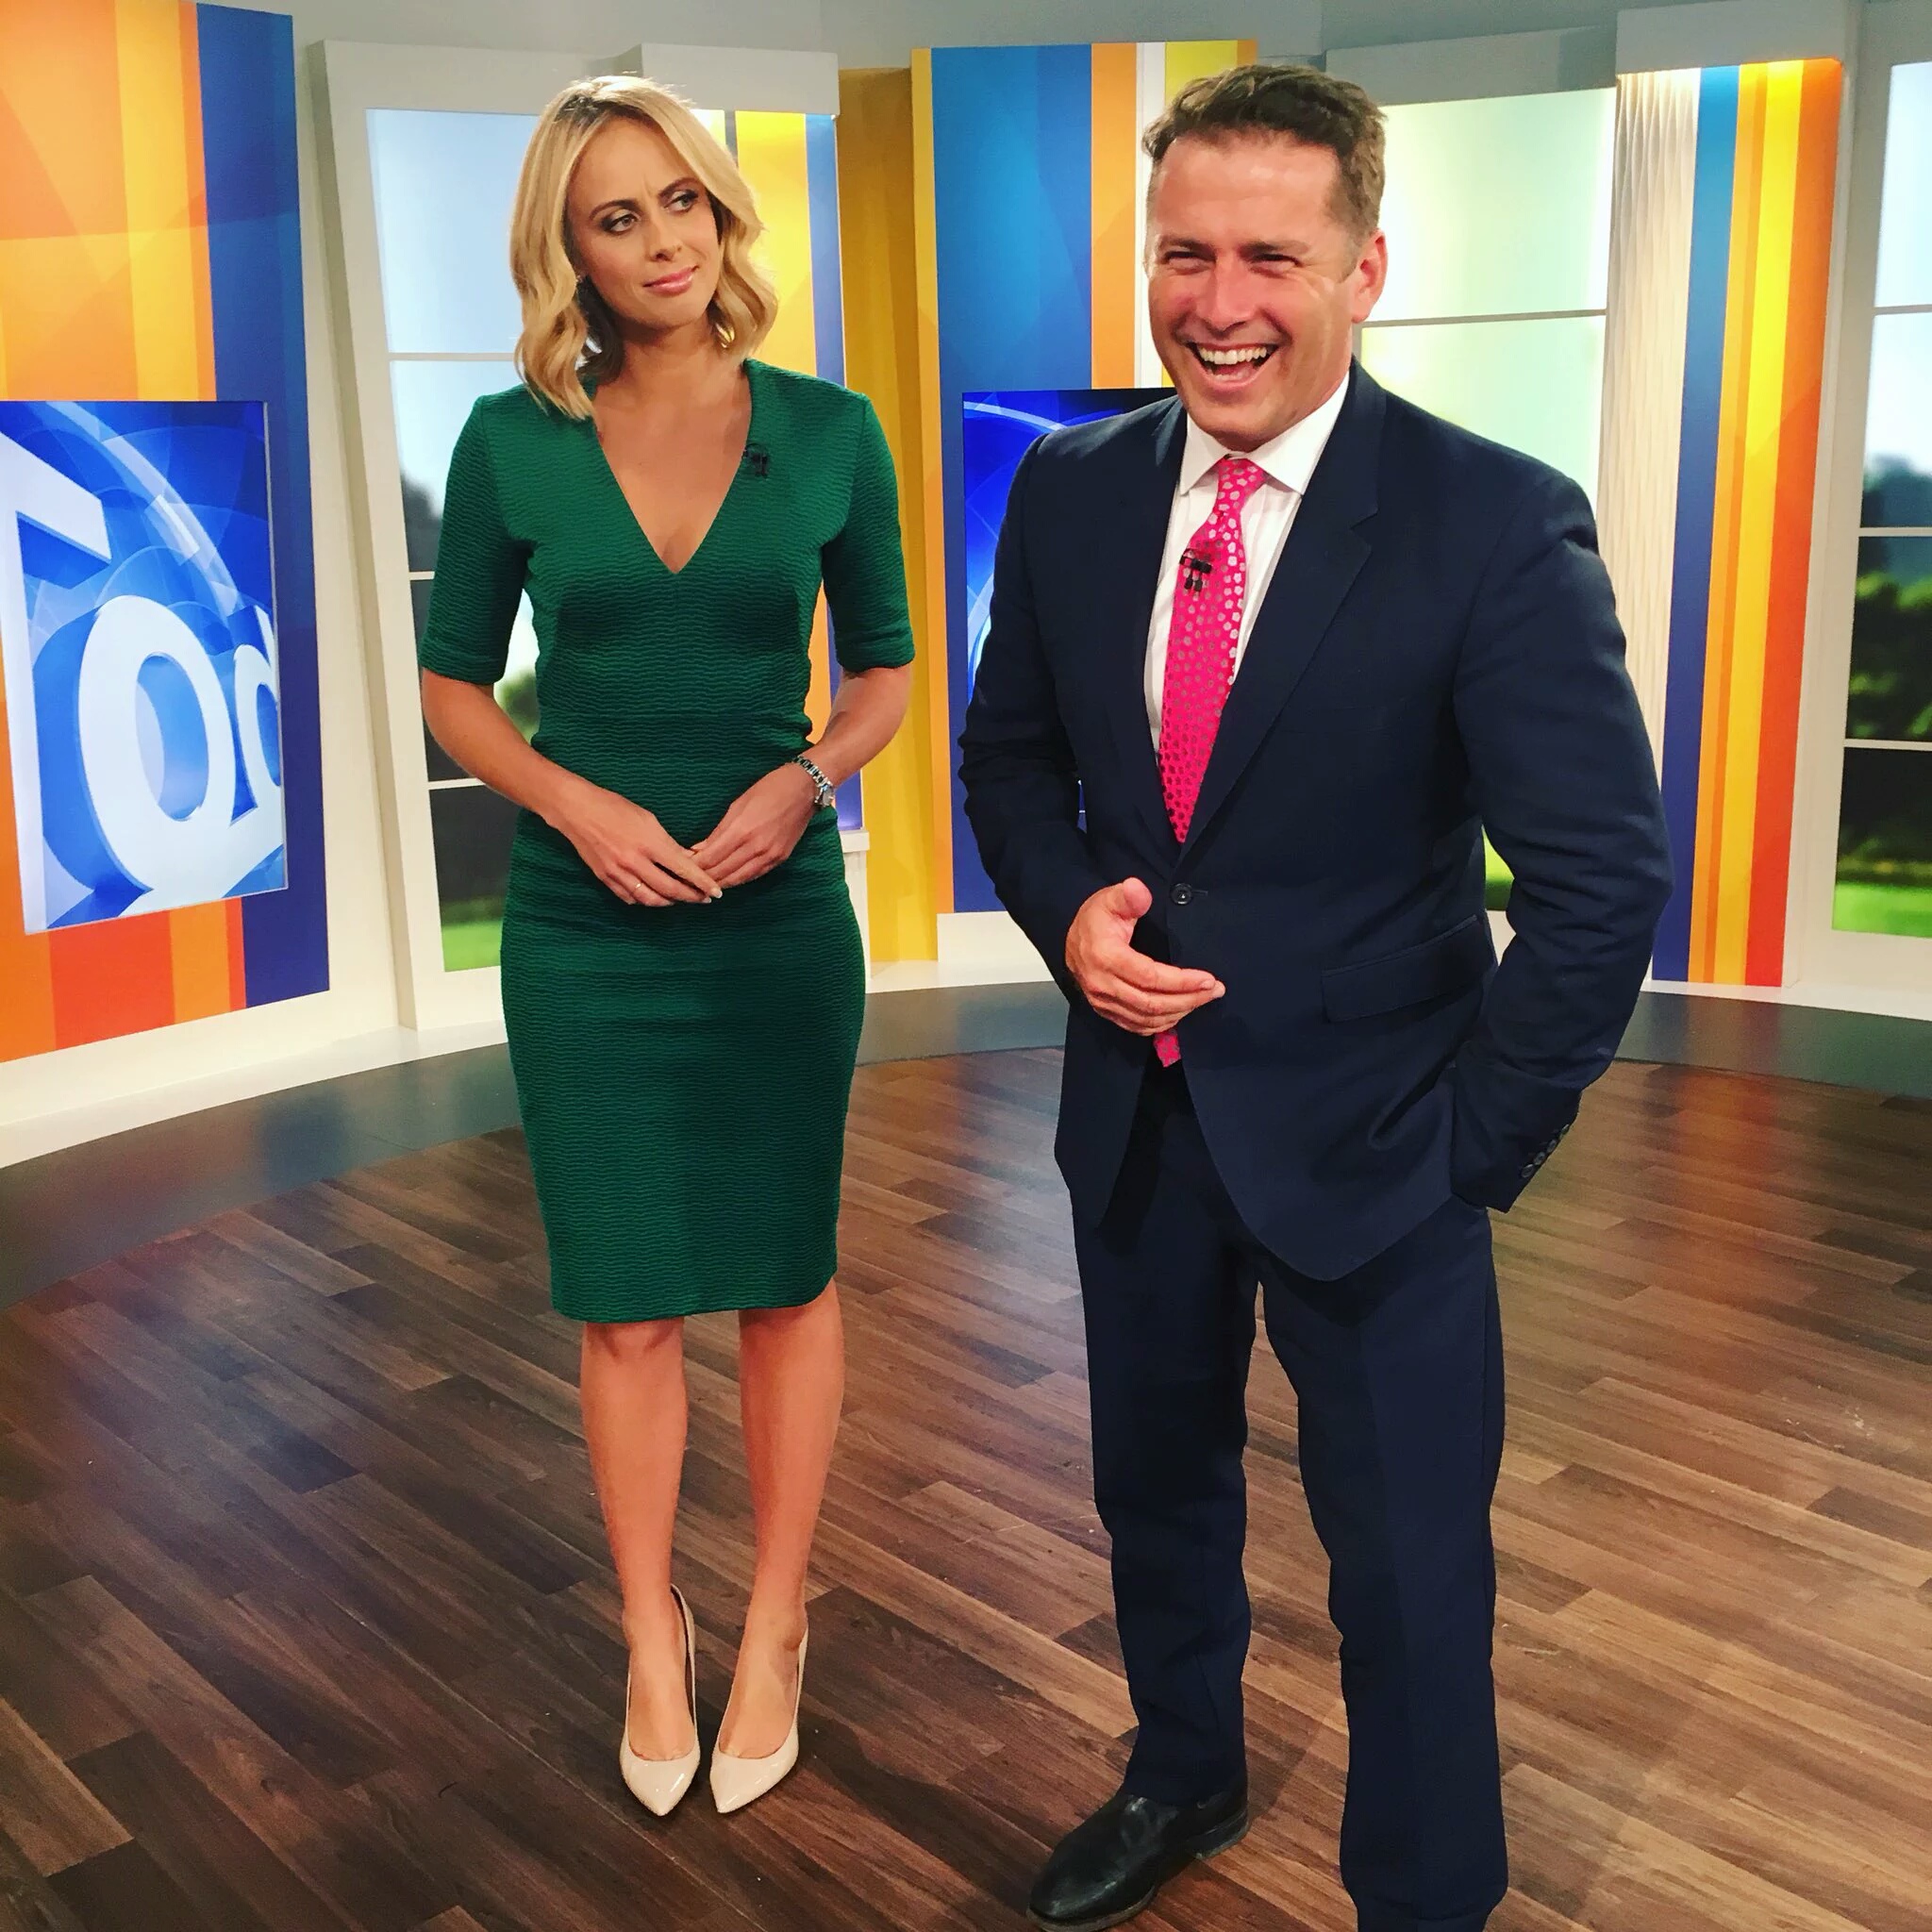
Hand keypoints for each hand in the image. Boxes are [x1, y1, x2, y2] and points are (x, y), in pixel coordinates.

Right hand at [554, 781, 720, 905]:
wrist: (576, 810)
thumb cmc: (614, 807)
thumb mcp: (648, 819)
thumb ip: (667, 843)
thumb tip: (687, 860)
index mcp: (649, 843)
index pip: (683, 870)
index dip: (703, 883)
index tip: (716, 892)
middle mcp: (634, 862)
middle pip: (670, 890)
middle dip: (691, 897)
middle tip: (703, 899)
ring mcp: (618, 873)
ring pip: (650, 899)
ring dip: (670, 902)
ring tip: (681, 899)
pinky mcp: (605, 879)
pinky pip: (630, 898)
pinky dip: (646, 900)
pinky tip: (655, 897)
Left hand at [693, 763, 818, 888]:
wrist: (804, 790)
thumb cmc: (768, 789)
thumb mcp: (737, 805)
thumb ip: (718, 832)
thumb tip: (699, 849)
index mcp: (741, 831)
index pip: (711, 858)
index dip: (694, 866)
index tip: (683, 868)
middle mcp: (756, 848)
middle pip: (722, 873)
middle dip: (703, 878)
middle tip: (689, 880)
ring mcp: (769, 856)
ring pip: (738, 879)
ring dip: (720, 883)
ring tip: (705, 885)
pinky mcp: (779, 859)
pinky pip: (753, 876)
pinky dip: (738, 879)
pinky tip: (727, 880)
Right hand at [1065, 879, 1223, 1034]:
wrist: (1070, 939)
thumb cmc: (1095, 918)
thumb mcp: (1109, 899)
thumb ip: (1128, 896)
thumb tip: (1138, 888)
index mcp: (1105, 957)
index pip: (1150, 977)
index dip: (1182, 981)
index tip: (1209, 979)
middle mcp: (1102, 985)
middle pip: (1152, 1003)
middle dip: (1189, 999)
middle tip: (1215, 991)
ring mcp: (1102, 1002)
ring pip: (1146, 1018)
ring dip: (1180, 1012)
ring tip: (1203, 999)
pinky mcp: (1106, 1011)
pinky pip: (1137, 1026)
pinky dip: (1162, 1023)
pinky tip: (1180, 1011)